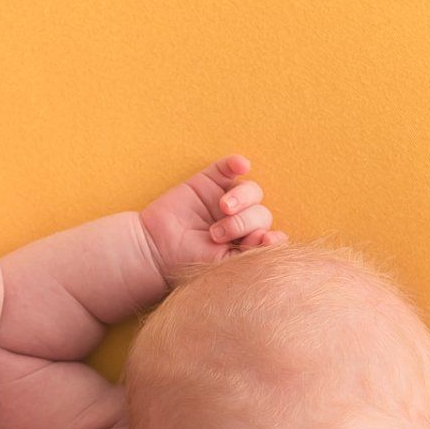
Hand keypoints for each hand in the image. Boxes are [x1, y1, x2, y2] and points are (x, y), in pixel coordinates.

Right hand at [137, 155, 287, 286]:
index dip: (269, 236)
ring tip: (222, 207)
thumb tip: (276, 238)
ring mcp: (225, 199)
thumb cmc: (186, 262)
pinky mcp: (209, 181)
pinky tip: (240, 166)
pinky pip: (229, 167)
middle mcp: (240, 221)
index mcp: (245, 243)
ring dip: (242, 198)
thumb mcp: (221, 265)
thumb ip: (249, 253)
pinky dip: (236, 163)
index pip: (270, 235)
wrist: (154, 249)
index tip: (260, 241)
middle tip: (217, 233)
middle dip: (243, 222)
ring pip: (252, 190)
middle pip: (261, 213)